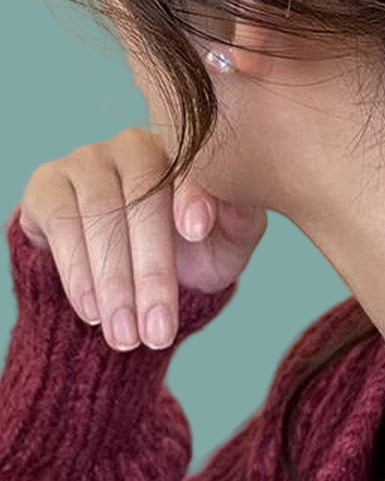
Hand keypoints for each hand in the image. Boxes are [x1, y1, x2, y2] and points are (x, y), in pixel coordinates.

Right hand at [16, 127, 266, 350]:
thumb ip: (239, 217)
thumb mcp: (227, 238)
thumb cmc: (192, 248)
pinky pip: (61, 224)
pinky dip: (78, 273)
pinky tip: (93, 312)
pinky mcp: (48, 184)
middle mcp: (136, 145)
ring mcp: (88, 159)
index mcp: (188, 149)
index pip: (192, 165)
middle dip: (152, 271)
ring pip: (100, 215)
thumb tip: (234, 204)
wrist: (133, 272)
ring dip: (114, 283)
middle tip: (160, 330)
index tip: (197, 233)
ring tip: (127, 336)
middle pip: (144, 199)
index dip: (193, 196)